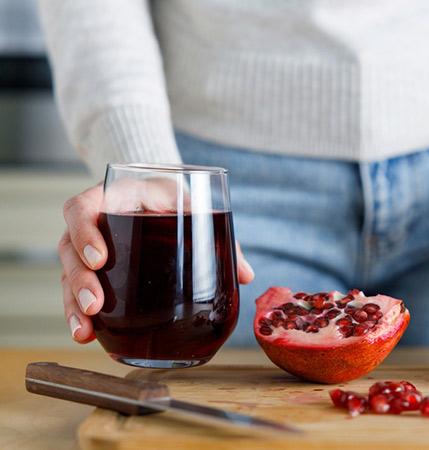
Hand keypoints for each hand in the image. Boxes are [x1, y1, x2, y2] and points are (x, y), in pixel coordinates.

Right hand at [58, 183, 254, 342]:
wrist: (164, 197)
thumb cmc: (175, 200)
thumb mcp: (193, 206)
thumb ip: (219, 238)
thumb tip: (247, 275)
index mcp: (114, 197)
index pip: (82, 208)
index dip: (85, 231)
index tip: (100, 257)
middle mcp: (93, 221)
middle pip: (68, 247)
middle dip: (80, 279)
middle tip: (96, 303)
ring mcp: (88, 246)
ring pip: (68, 273)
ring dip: (74, 302)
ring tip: (86, 327)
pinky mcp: (92, 269)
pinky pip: (75, 289)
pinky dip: (79, 313)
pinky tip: (86, 334)